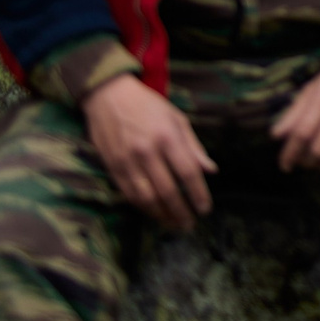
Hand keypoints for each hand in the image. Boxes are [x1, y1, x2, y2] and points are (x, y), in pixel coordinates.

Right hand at [81, 75, 215, 231]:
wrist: (108, 95)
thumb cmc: (147, 105)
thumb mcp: (176, 118)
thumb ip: (193, 146)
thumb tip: (211, 171)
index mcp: (167, 136)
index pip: (188, 173)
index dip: (198, 194)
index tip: (205, 209)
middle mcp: (147, 151)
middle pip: (168, 191)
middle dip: (181, 212)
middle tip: (190, 225)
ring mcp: (127, 161)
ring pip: (147, 198)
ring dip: (162, 216)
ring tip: (174, 225)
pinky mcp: (112, 168)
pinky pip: (130, 195)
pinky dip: (143, 208)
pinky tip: (154, 213)